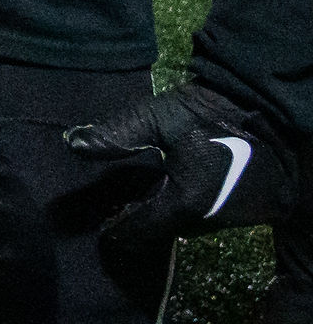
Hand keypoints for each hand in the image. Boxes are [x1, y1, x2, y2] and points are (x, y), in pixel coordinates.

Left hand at [65, 83, 296, 249]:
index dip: (121, 231)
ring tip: (147, 199)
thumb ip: (116, 134)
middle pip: (168, 228)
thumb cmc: (208, 112)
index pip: (144, 229)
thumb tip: (73, 144)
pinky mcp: (252, 207)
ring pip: (192, 223)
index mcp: (186, 203)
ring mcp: (235, 216)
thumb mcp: (156, 117)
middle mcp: (211, 218)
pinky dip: (194, 206)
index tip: (103, 232)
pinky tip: (181, 188)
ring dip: (170, 213)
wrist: (266, 107)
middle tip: (122, 208)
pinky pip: (214, 214)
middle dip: (145, 221)